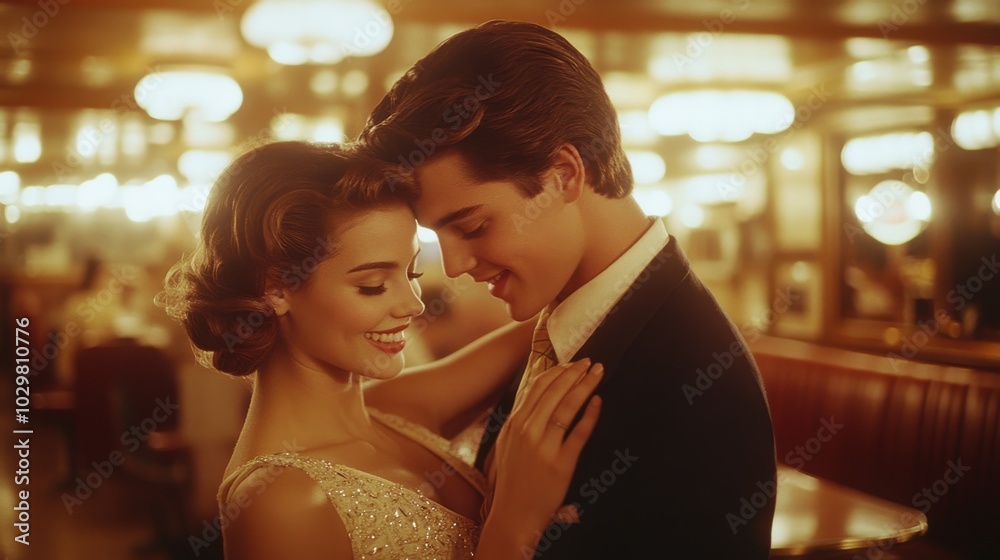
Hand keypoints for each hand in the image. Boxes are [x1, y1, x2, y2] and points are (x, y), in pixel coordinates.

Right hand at [484, 359, 602, 545]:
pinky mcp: (561, 464)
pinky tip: (598, 402)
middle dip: (575, 372)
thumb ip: (521, 422)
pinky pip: (579, 433)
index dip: (557, 371)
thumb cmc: (512, 481)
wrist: (512, 516)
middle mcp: (527, 431)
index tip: (572, 363)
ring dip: (585, 385)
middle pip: (554, 391)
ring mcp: (544, 447)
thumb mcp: (508, 445)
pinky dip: (590, 415)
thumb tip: (536, 398)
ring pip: (567, 406)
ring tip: (598, 373)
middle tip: (591, 361)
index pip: (537, 387)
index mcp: (514, 424)